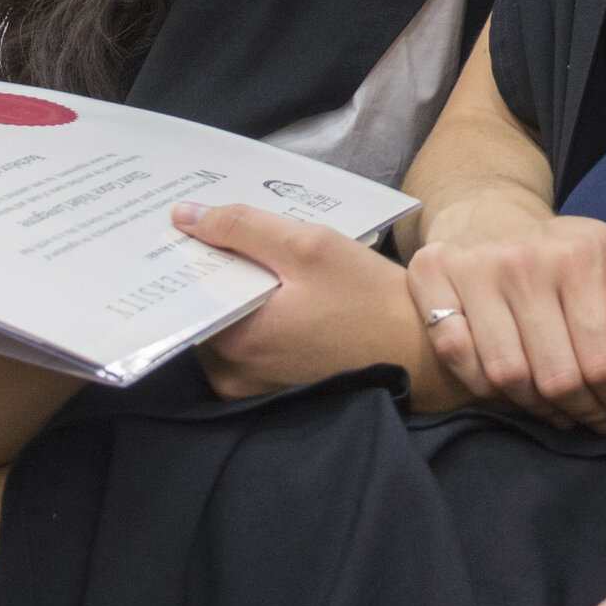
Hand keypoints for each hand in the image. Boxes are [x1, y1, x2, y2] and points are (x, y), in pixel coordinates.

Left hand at [183, 202, 461, 404]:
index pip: (187, 290)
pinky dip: (254, 315)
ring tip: (265, 262)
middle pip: (204, 308)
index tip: (197, 226)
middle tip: (237, 236)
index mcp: (233, 342)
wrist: (421, 351)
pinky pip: (244, 343)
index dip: (192, 253)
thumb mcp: (309, 246)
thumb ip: (242, 227)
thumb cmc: (370, 299)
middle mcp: (229, 375)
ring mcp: (248, 388)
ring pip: (223, 325)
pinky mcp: (268, 389)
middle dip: (217, 271)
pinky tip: (281, 291)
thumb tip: (183, 215)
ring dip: (237, 292)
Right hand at [406, 208, 605, 433]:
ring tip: (562, 414)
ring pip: (507, 375)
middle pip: (556, 376)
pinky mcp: (430, 278)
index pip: (602, 357)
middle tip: (600, 423)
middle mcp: (523, 262)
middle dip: (586, 412)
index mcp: (577, 255)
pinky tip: (515, 394)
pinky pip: (458, 357)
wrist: (490, 215)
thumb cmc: (562, 250)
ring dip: (539, 409)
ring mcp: (472, 270)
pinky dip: (487, 387)